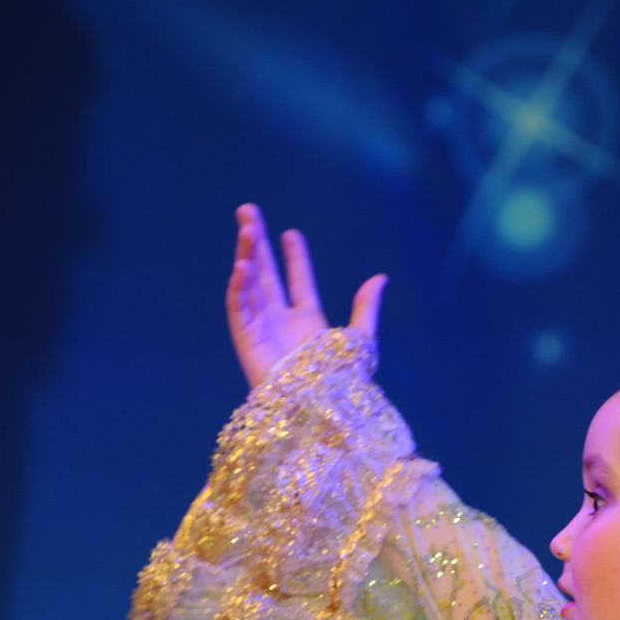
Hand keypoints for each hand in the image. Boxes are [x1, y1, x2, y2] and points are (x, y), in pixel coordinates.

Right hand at [226, 203, 386, 388]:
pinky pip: (239, 308)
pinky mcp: (247, 340)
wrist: (321, 408)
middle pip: (266, 273)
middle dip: (256, 242)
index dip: (295, 256)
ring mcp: (262, 328)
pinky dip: (239, 286)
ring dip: (246, 255)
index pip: (299, 280)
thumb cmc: (342, 381)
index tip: (291, 233)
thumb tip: (380, 277)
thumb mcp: (361, 339)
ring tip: (246, 227)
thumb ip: (366, 307)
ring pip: (250, 284)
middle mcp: (281, 320)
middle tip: (248, 210)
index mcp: (308, 320)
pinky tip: (241, 264)